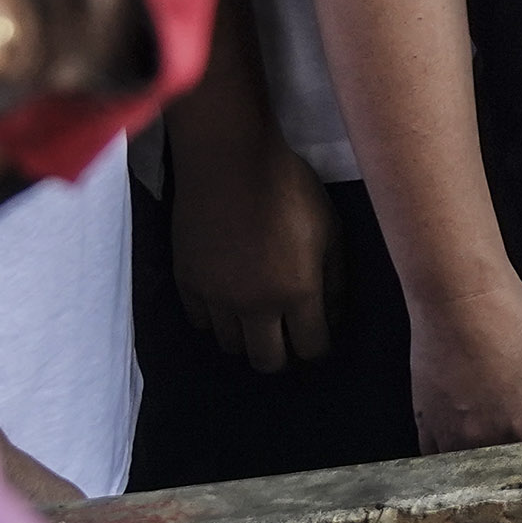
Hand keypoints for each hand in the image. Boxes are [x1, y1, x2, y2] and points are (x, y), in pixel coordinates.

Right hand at [172, 113, 343, 371]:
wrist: (230, 161)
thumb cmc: (290, 189)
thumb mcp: (331, 229)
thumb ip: (335, 279)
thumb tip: (332, 316)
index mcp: (297, 292)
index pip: (311, 348)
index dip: (319, 347)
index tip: (319, 336)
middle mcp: (254, 305)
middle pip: (267, 361)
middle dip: (283, 355)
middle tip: (288, 335)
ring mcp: (216, 297)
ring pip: (231, 346)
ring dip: (249, 337)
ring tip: (258, 315)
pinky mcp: (187, 283)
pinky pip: (201, 322)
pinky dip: (217, 319)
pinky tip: (228, 300)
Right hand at [407, 265, 521, 453]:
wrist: (459, 300)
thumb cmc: (516, 328)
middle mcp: (485, 447)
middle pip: (507, 473)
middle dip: (521, 464)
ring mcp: (450, 439)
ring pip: (472, 471)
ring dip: (486, 463)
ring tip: (495, 434)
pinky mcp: (425, 425)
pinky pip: (439, 458)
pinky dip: (454, 455)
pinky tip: (465, 436)